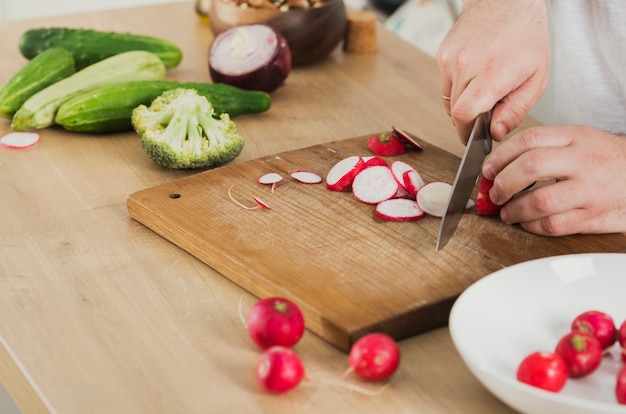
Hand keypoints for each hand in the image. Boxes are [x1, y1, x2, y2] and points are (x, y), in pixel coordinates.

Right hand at [435, 0, 550, 142]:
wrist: (506, 2)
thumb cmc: (526, 36)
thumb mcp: (536, 78)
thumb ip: (516, 110)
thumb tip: (496, 133)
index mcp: (492, 72)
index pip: (465, 114)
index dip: (467, 133)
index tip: (473, 139)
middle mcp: (466, 64)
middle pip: (455, 112)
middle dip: (469, 121)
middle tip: (486, 116)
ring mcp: (451, 59)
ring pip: (449, 100)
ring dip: (463, 104)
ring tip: (483, 91)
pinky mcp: (442, 56)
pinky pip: (446, 85)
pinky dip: (458, 88)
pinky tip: (475, 76)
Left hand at [481, 125, 625, 235]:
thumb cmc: (607, 160)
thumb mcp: (580, 140)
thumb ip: (544, 147)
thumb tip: (500, 164)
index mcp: (575, 137)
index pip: (529, 139)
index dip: (500, 156)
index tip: (488, 169)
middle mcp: (582, 161)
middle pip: (531, 166)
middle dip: (503, 182)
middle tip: (494, 193)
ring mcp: (589, 190)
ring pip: (540, 200)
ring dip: (515, 209)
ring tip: (507, 212)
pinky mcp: (593, 217)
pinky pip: (554, 224)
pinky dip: (533, 226)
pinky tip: (527, 223)